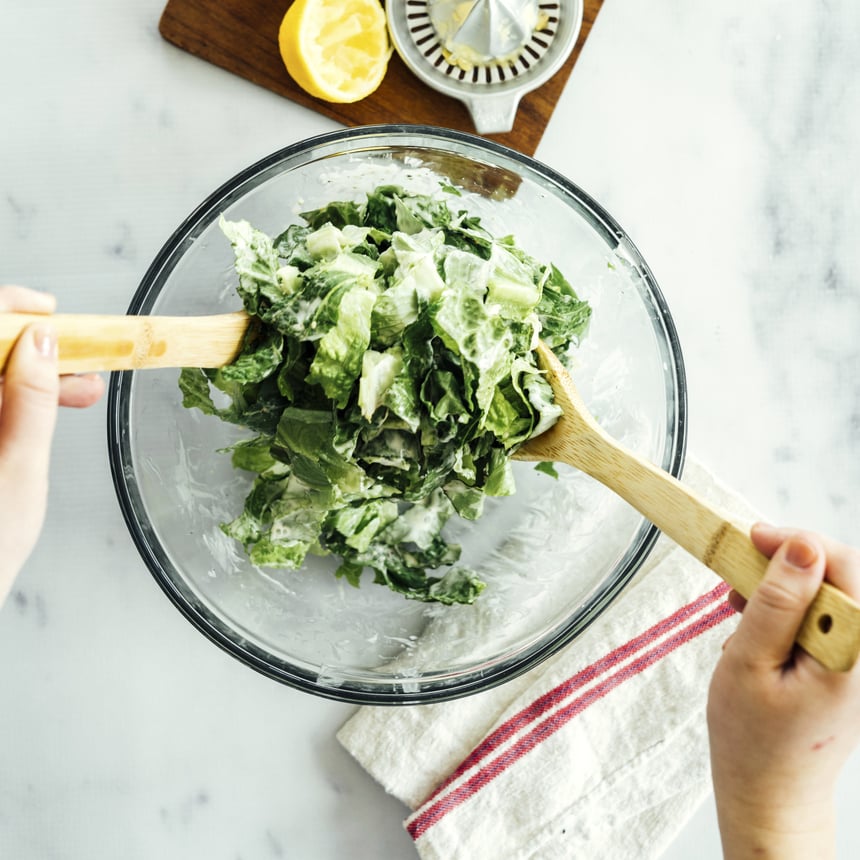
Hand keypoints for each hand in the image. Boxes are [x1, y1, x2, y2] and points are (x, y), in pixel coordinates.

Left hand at [0, 286, 103, 605]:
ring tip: (80, 391)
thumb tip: (42, 341)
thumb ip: (29, 398)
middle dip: (31, 347)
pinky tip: (49, 409)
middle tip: (80, 362)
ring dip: (30, 374)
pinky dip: (18, 398)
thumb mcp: (17, 469)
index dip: (9, 308)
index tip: (51, 313)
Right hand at [707, 522, 859, 858]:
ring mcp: (859, 661)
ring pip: (830, 594)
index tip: (752, 538)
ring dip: (784, 589)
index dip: (797, 543)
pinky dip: (788, 612)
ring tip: (743, 608)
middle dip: (788, 565)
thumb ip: (777, 602)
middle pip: (841, 576)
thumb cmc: (754, 740)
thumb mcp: (750, 661)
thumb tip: (801, 548)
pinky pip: (824, 618)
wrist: (769, 793)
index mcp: (853, 653)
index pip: (843, 566)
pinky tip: (759, 629)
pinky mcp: (847, 665)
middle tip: (740, 576)